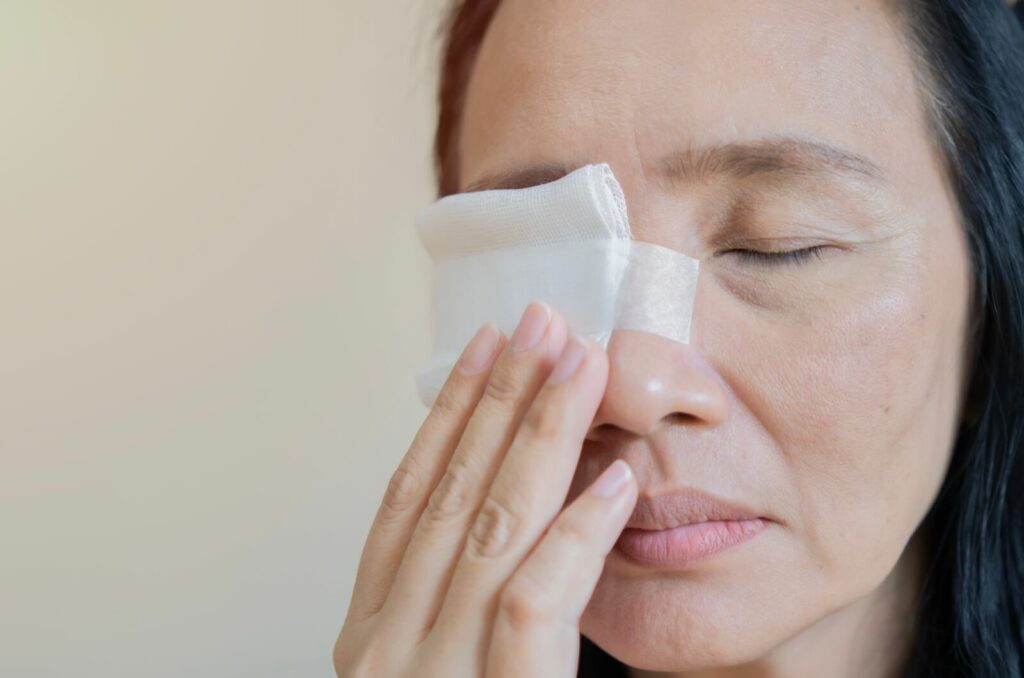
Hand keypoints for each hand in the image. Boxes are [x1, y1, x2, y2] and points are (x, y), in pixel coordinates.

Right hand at [334, 301, 637, 676]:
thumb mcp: (433, 671)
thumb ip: (453, 608)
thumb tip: (499, 510)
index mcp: (369, 634)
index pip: (407, 499)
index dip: (447, 414)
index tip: (485, 349)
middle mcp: (388, 646)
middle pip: (450, 494)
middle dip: (499, 399)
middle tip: (540, 326)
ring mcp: (434, 673)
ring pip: (492, 525)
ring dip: (541, 434)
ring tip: (580, 366)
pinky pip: (536, 598)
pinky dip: (575, 534)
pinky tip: (612, 480)